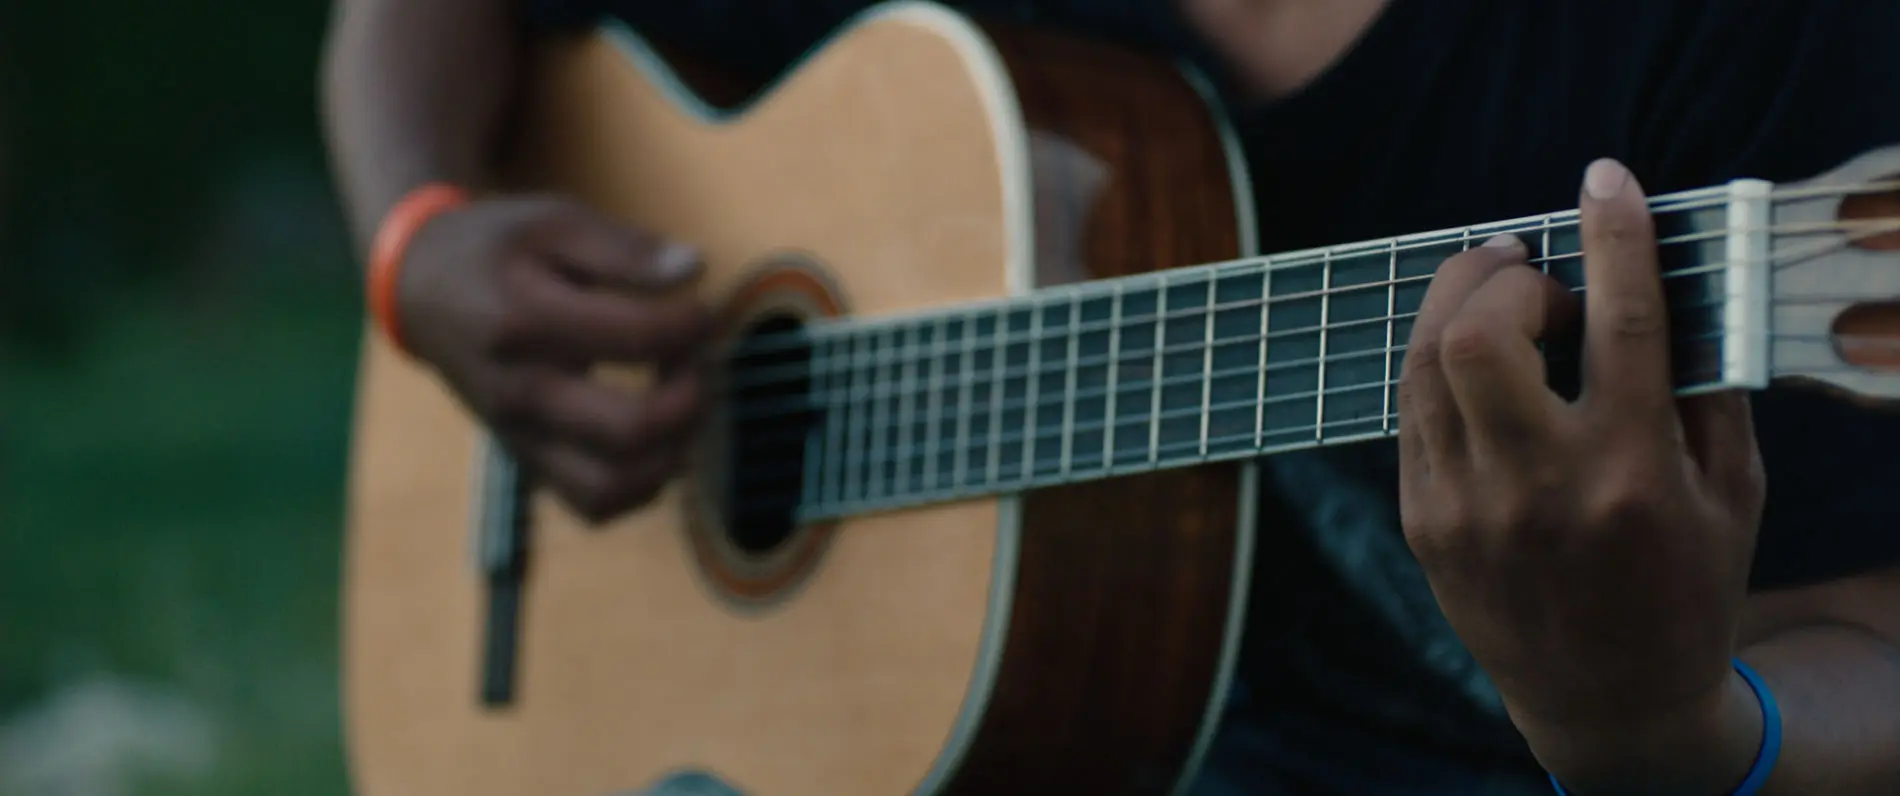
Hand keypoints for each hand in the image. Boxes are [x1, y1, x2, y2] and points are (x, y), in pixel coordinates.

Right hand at [397, 195, 713, 523]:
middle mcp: (520, 392)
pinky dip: (643, 484)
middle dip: (690, 396)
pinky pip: (595, 504)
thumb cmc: (496, 250)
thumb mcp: (552, 222)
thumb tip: (695, 270)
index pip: (638, 339)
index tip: (698, 308)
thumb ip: (624, 248)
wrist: (421, 291)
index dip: (691, 325)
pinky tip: (657, 438)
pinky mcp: (528, 460)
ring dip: (673, 450)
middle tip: (694, 360)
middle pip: (632, 430)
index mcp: (525, 320)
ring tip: (680, 402)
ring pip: (614, 487)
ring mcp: (521, 436)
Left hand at [1395, 160, 1767, 782]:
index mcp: (1631, 475)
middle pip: (1479, 337)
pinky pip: (1409, 409)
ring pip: (1423, 364)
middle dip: (1506, 280)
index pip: (1620, 325)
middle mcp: (1537, 488)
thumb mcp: (1731, 493)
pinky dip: (1438, 360)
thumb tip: (1665, 283)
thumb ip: (1704, 386)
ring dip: (1456, 303)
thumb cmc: (1684, 587)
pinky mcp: (1420, 521)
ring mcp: (1465, 507)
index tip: (1606, 178)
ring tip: (1499, 288)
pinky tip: (1472, 353)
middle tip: (1538, 277)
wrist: (1608, 703)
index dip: (1613, 235)